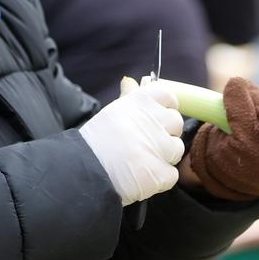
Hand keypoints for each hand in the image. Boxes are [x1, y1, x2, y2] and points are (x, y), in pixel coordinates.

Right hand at [78, 78, 185, 204]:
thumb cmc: (96, 141)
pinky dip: (159, 178)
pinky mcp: (161, 172)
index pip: (169, 97)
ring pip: (176, 149)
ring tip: (140, 162)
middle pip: (176, 123)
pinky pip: (171, 174)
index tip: (157, 119)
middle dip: (165, 134)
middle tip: (145, 143)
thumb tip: (140, 81)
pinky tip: (141, 176)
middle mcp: (152, 120)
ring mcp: (159, 147)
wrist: (82, 171)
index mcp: (141, 101)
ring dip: (163, 157)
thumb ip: (130, 97)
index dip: (165, 109)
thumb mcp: (113, 112)